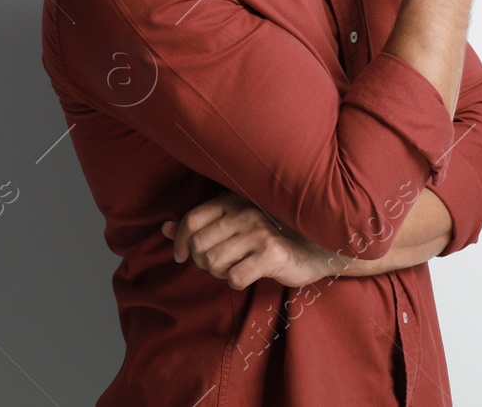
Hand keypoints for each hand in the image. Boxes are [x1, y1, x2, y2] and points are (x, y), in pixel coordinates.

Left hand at [161, 190, 336, 290]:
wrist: (317, 247)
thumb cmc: (272, 235)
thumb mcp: (234, 223)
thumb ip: (200, 224)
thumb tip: (163, 228)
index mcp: (233, 200)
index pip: (191, 220)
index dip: (179, 242)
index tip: (179, 256)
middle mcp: (244, 212)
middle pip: (199, 246)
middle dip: (202, 262)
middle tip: (216, 265)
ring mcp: (258, 231)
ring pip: (214, 262)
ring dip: (219, 272)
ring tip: (234, 267)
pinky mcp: (270, 253)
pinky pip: (235, 277)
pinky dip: (236, 281)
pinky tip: (248, 274)